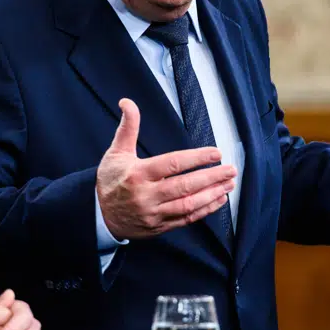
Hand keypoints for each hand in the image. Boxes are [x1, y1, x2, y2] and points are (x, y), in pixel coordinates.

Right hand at [97, 98, 236, 239]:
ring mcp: (154, 214)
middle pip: (185, 186)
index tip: (216, 153)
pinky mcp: (159, 227)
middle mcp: (147, 195)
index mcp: (138, 174)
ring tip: (229, 184)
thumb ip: (128, 127)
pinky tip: (218, 200)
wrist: (99, 215)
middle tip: (231, 169)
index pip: (172, 164)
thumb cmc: (110, 181)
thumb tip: (128, 102)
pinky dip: (204, 210)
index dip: (196, 158)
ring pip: (188, 205)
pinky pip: (186, 219)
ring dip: (212, 194)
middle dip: (212, 177)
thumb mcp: (116, 152)